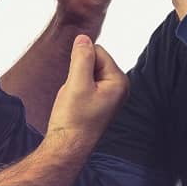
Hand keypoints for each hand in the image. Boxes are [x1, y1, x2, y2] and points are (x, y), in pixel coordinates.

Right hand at [45, 35, 127, 151]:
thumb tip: (83, 37)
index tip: (77, 84)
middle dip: (79, 71)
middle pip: (94, 60)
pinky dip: (76, 89)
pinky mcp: (99, 101)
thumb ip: (81, 58)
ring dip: (76, 81)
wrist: (67, 148)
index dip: (81, 62)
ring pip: (87, 71)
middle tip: (75, 94)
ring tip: (75, 101)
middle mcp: (119, 87)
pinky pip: (85, 83)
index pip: (98, 51)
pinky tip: (75, 105)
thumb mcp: (77, 84)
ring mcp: (110, 95)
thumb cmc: (74, 119)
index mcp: (119, 81)